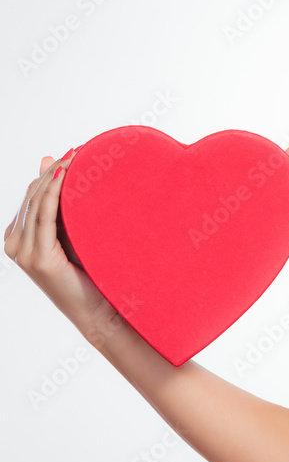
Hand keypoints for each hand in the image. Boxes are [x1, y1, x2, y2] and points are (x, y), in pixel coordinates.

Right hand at [4, 152, 123, 343]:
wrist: (100, 311)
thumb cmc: (89, 272)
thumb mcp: (71, 230)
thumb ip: (57, 200)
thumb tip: (47, 159)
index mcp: (18, 238)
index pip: (31, 195)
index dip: (50, 172)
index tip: (73, 152)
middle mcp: (15, 245)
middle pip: (32, 195)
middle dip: (54, 170)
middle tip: (78, 150)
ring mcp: (24, 253)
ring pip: (37, 202)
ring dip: (57, 176)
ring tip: (77, 157)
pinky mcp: (38, 259)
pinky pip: (45, 216)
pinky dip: (54, 192)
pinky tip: (65, 176)